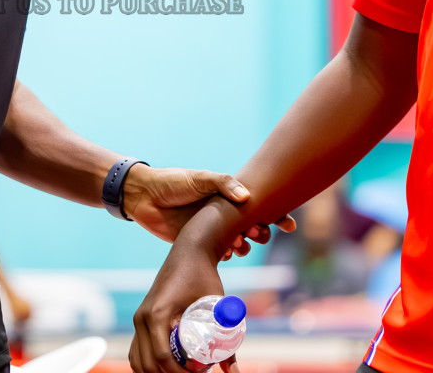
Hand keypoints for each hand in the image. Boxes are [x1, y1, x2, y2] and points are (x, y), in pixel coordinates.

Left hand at [122, 166, 295, 258]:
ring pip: (239, 242)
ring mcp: (212, 230)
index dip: (276, 214)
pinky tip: (224, 251)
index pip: (258, 204)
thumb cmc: (172, 182)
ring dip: (244, 245)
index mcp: (226, 196)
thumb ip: (224, 184)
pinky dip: (227, 254)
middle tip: (257, 233)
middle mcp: (222, 213)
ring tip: (239, 243)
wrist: (143, 197)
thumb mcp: (199, 177)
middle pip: (253, 226)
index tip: (289, 225)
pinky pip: (221, 254)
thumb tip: (247, 197)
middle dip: (261, 232)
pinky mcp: (199, 244)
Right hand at [130, 237, 230, 372]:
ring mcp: (139, 318)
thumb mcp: (216, 306)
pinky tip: (162, 369)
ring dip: (154, 372)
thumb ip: (226, 341)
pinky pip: (135, 350)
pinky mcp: (141, 318)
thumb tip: (234, 371)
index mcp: (157, 314)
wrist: (189, 252)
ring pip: (137, 360)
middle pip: (148, 363)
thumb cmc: (203, 275)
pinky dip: (144, 364)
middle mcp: (142, 317)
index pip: (162, 357)